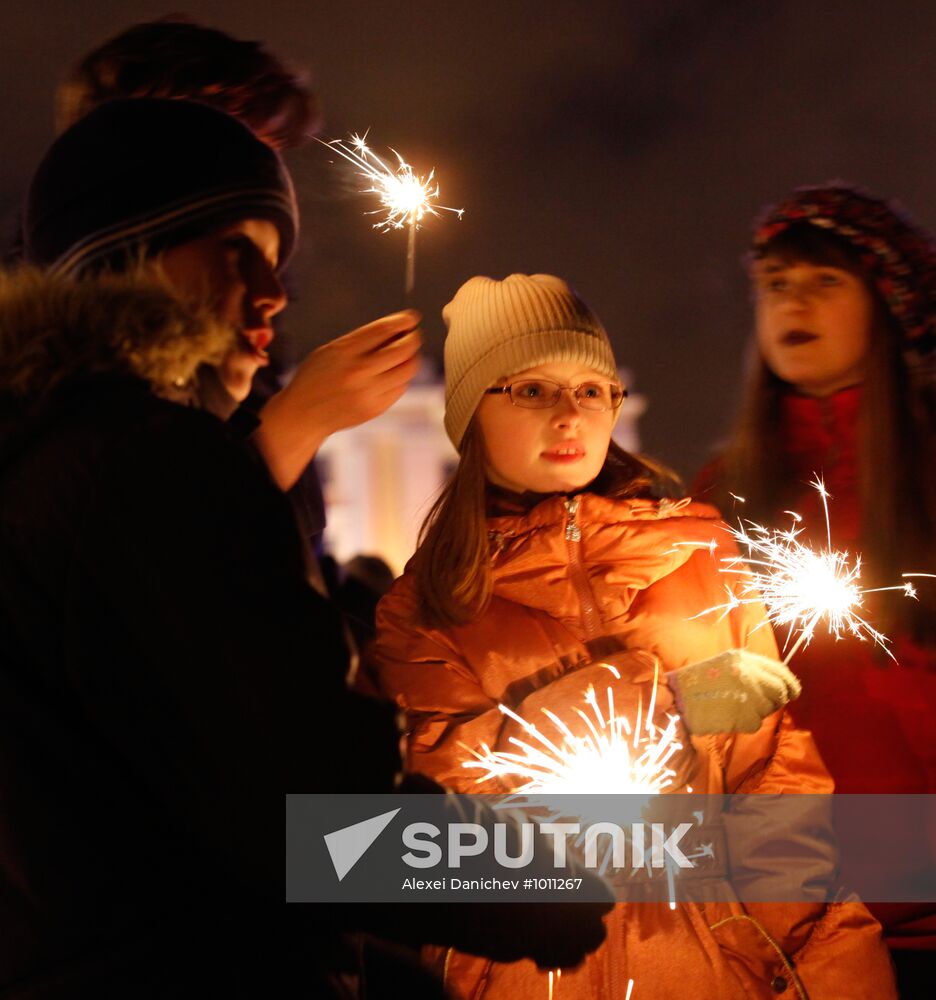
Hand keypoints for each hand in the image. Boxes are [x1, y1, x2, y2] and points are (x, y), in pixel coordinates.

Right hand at [254, 310, 420, 488]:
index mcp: (345, 351)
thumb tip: (396, 330)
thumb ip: (360, 341)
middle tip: (414, 335)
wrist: (303, 414)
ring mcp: (368, 393)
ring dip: (412, 358)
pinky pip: (400, 388)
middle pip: (402, 349)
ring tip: (406, 355)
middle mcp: (358, 371)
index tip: (411, 318)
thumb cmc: (317, 377)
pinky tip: (393, 373)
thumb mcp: (331, 351)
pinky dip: (401, 378)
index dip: (403, 321)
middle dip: (413, 338)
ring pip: (407, 370)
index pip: (383, 330)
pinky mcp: (375, 409)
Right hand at [667, 649, 800, 734]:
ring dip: (759, 711)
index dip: (789, 682)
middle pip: (779, 691)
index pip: (779, 671)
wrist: (677, 699)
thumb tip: (779, 683)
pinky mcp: (742, 716)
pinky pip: (755, 722)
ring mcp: (746, 697)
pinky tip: (732, 715)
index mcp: (743, 659)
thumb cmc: (698, 681)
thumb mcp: (725, 665)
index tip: (794, 691)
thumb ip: (751, 670)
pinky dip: (747, 722)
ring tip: (738, 706)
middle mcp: (748, 676)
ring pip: (768, 709)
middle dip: (778, 699)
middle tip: (769, 703)